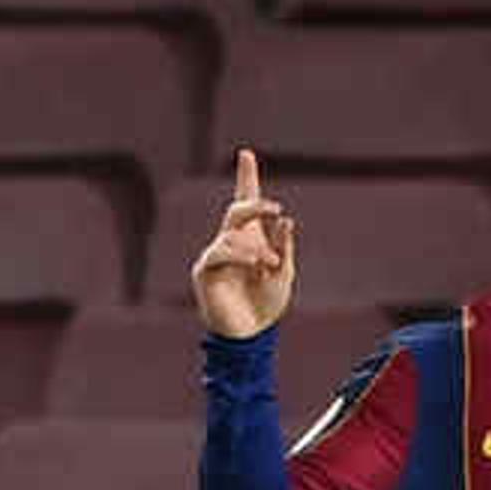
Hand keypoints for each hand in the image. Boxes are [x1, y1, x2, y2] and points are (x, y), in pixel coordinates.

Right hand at [190, 147, 297, 340]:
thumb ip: (283, 246)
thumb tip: (285, 220)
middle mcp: (231, 242)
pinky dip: (241, 255)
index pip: (246, 202)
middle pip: (238, 209)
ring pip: (233, 233)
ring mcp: (216, 255)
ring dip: (257, 246)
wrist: (251, 336)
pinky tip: (255, 265)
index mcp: (250, 239)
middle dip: (257, 205)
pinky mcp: (206, 270)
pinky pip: (220, 252)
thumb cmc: (266, 305)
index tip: (247, 154)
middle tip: (276, 210)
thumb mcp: (284, 272)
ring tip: (271, 263)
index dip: (246, 177)